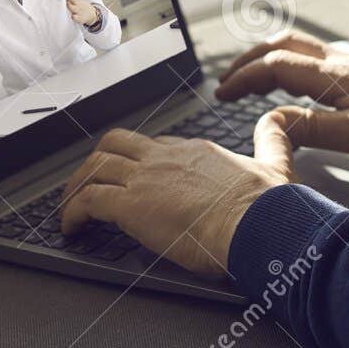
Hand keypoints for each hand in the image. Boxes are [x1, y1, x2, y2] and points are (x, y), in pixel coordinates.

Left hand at [58, 0, 99, 28]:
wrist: (91, 14)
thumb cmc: (78, 3)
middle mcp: (76, 3)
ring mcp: (78, 10)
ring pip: (73, 8)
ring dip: (70, 6)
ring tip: (68, 3)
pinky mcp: (79, 18)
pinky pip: (76, 18)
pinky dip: (75, 17)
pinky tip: (73, 16)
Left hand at [59, 120, 294, 274]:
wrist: (258, 224)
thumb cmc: (267, 205)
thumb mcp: (275, 161)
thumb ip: (273, 138)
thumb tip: (278, 120)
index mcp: (195, 151)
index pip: (154, 147)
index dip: (138, 162)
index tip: (133, 180)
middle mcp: (166, 159)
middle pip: (115, 145)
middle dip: (95, 164)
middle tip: (87, 185)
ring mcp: (146, 179)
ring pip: (95, 169)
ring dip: (76, 188)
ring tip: (70, 210)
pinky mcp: (132, 206)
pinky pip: (88, 201)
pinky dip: (73, 213)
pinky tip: (72, 228)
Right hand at [214, 29, 348, 165]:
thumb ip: (313, 128)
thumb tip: (270, 123)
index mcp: (335, 76)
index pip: (275, 66)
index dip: (243, 78)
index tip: (221, 94)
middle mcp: (342, 63)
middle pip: (284, 46)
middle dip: (250, 59)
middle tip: (229, 81)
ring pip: (302, 48)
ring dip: (271, 57)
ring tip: (254, 77)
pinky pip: (319, 59)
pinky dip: (294, 64)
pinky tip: (299, 84)